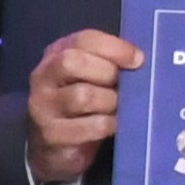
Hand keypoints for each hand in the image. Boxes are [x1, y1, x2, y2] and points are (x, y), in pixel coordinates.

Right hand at [23, 26, 141, 184]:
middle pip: (72, 62)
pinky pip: (90, 126)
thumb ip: (109, 61)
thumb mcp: (91, 75)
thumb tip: (141, 59)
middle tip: (122, 86)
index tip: (138, 59)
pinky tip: (114, 124)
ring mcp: (44, 107)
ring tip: (118, 107)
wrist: (55, 144)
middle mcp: (43, 77)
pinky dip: (110, 124)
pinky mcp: (52, 135)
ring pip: (82, 96)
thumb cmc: (82, 103)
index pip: (83, 40)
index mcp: (56, 54)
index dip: (114, 47)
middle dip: (107, 73)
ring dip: (110, 101)